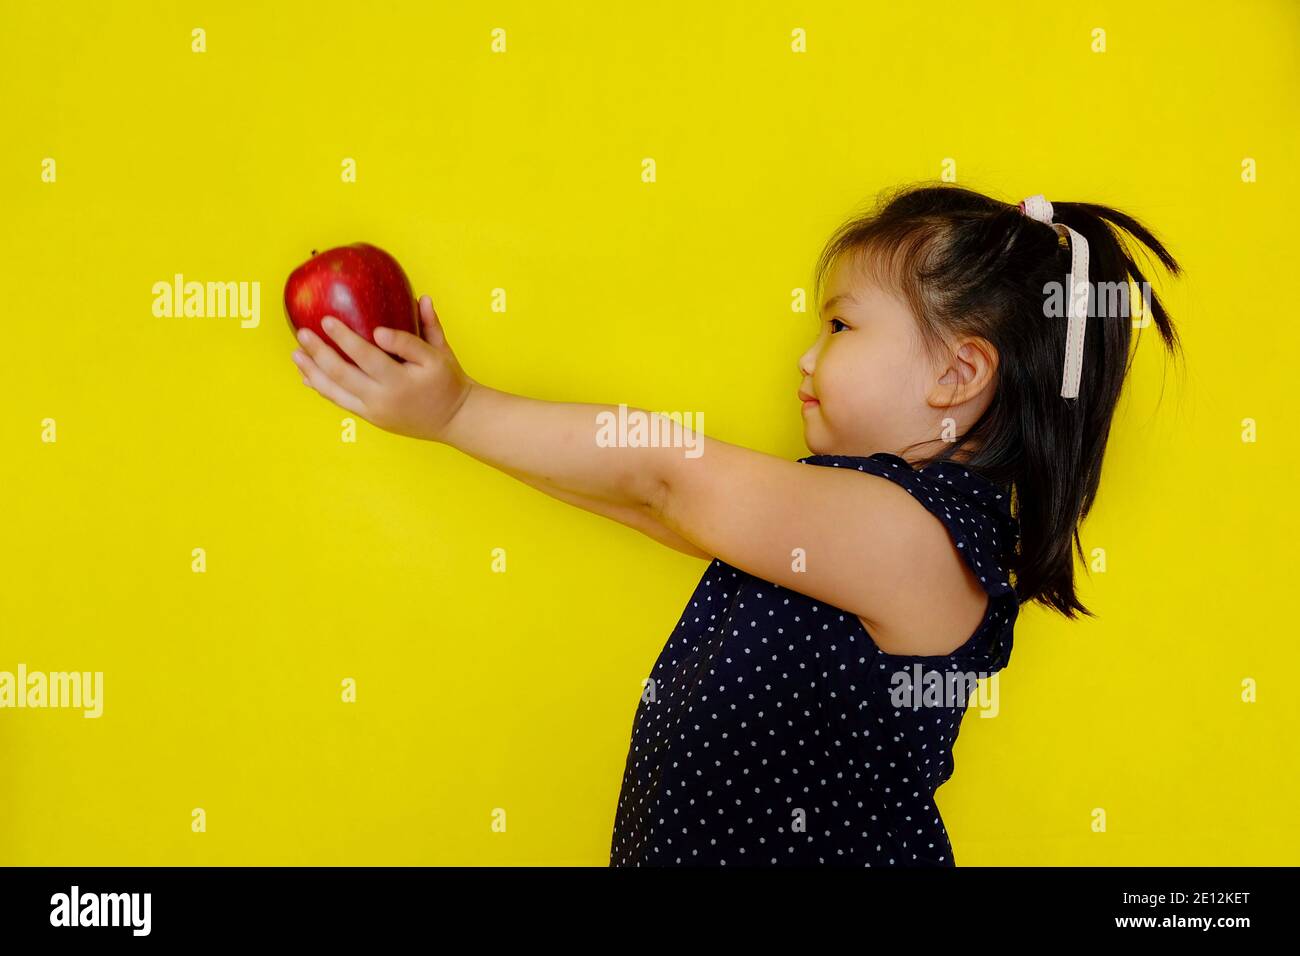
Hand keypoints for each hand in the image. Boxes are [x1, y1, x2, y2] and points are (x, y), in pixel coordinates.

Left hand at [291, 295, 474, 442]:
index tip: (326, 320)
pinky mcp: (370, 417)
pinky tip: (308, 376)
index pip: (366, 356)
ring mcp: (374, 411)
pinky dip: (323, 388)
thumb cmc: (448, 381)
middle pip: (342, 374)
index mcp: (400, 381)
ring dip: (313, 372)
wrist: (454, 419)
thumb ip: (427, 327)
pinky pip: (340, 402)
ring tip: (297, 355)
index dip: (345, 338)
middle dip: (319, 353)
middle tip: (302, 333)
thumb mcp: (441, 354)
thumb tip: (419, 298)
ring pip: (335, 392)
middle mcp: (382, 398)